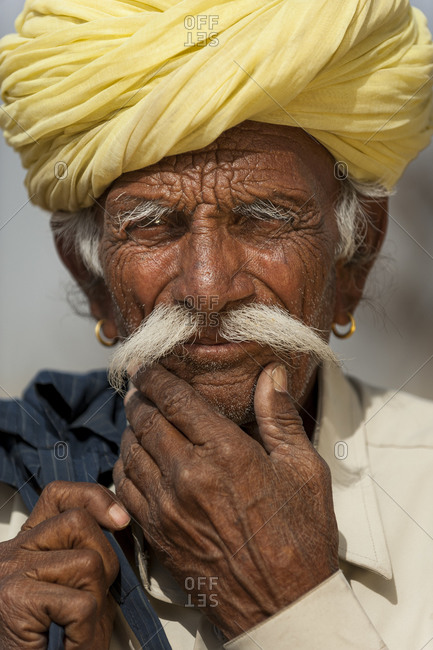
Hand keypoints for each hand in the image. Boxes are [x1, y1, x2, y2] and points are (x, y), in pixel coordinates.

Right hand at [0, 481, 129, 649]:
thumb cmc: (52, 641)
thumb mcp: (76, 587)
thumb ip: (91, 552)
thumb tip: (122, 522)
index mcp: (26, 542)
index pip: (59, 495)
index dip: (96, 498)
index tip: (120, 521)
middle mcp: (11, 551)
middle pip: (80, 522)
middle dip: (105, 561)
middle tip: (90, 604)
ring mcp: (10, 572)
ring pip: (88, 562)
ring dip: (96, 601)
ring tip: (77, 628)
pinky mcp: (14, 600)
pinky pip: (81, 604)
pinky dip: (87, 634)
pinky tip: (69, 645)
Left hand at [114, 363, 338, 638]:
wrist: (283, 604)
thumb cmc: (301, 537)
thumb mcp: (304, 470)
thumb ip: (280, 417)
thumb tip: (272, 374)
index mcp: (225, 453)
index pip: (177, 399)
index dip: (157, 376)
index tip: (148, 365)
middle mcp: (188, 475)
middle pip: (146, 420)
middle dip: (140, 397)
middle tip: (140, 385)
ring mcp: (167, 506)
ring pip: (130, 451)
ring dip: (130, 428)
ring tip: (137, 417)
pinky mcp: (158, 533)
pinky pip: (124, 488)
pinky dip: (124, 465)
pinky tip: (134, 459)